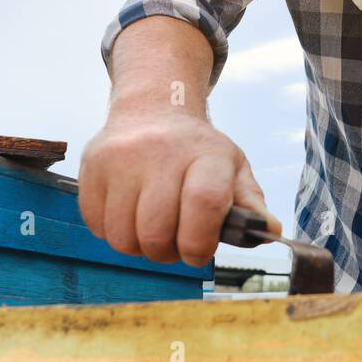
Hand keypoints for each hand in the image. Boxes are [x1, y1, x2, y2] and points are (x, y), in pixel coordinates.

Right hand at [78, 107, 279, 267]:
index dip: (200, 242)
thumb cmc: (198, 152)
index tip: (199, 251)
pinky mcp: (91, 166)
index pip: (203, 203)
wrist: (154, 110)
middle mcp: (159, 151)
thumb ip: (251, 204)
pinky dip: (114, 232)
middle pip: (156, 231)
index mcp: (205, 153)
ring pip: (123, 236)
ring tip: (152, 228)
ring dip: (139, 246)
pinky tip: (130, 214)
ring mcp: (120, 157)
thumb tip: (270, 232)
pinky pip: (96, 226)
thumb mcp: (233, 168)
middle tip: (175, 242)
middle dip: (168, 252)